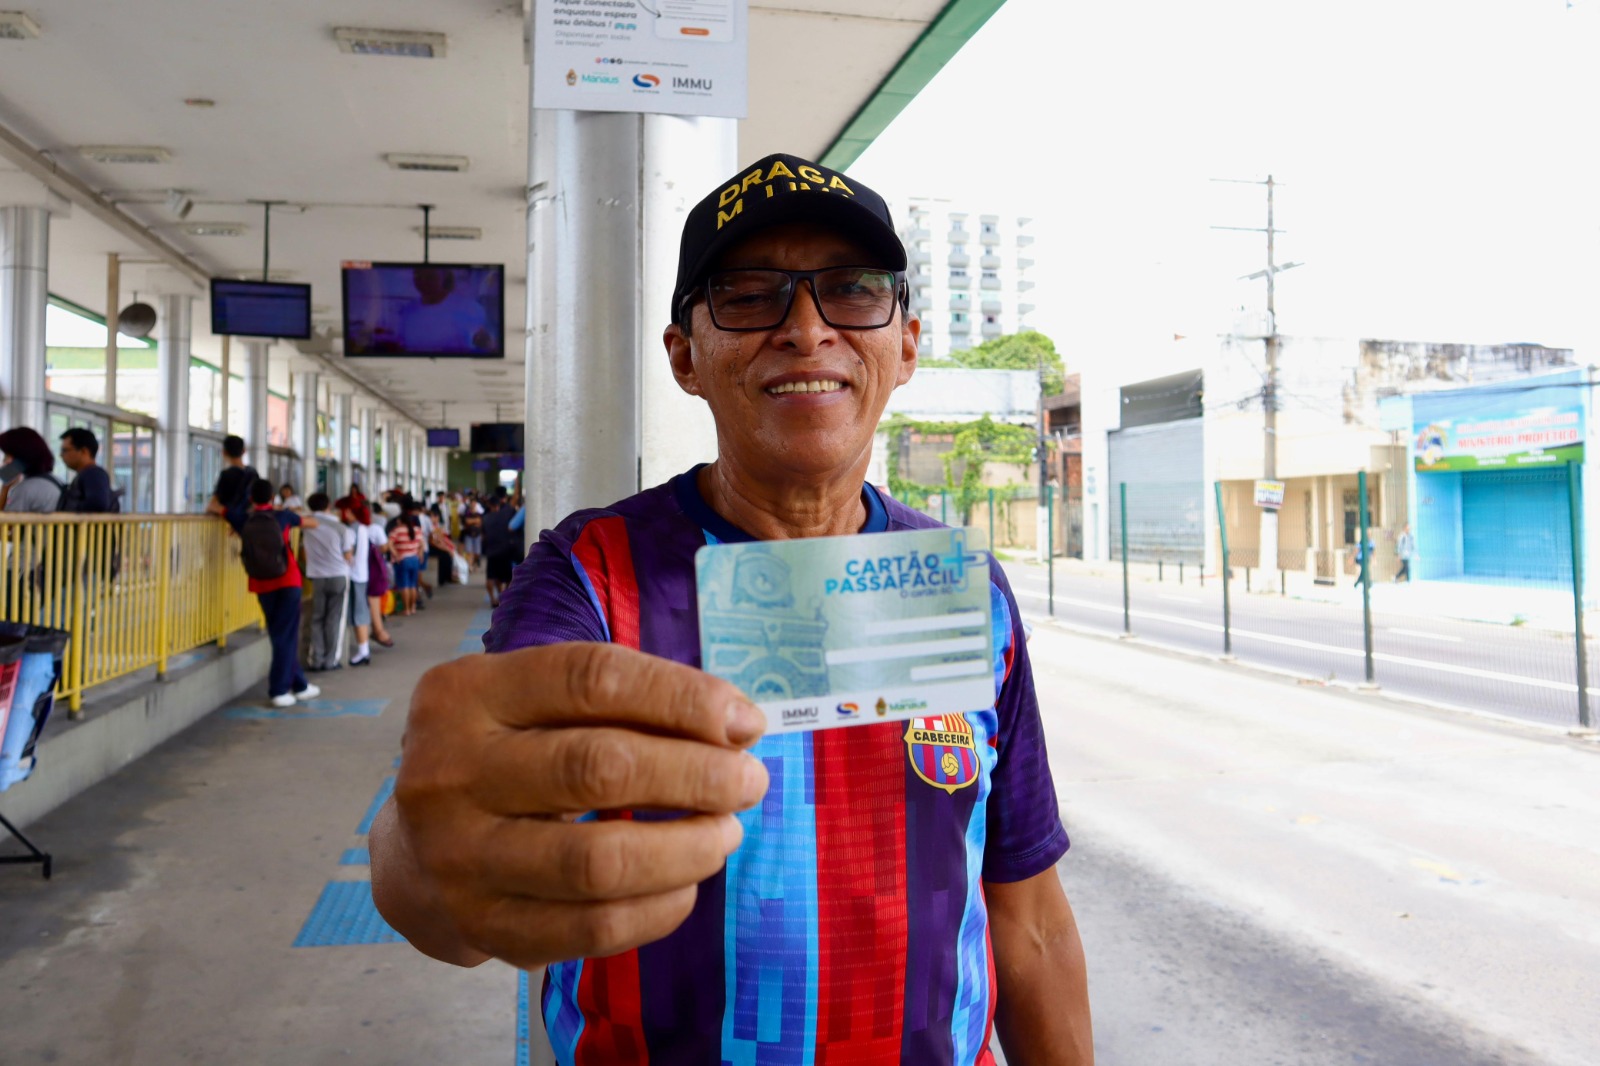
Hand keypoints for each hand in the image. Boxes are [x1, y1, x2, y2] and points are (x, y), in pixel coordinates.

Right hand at [377, 642, 768, 968]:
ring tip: (724, 832)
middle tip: (748, 782)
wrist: (415, 852)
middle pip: (598, 768)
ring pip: (599, 861)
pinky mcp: (483, 927)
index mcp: (467, 695)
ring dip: (686, 848)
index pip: (593, 679)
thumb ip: (628, 702)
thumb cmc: (506, 756)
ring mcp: (459, 857)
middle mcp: (450, 772)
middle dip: (696, 775)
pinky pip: (593, 928)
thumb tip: (738, 725)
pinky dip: (659, 907)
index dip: (681, 697)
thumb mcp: (539, 704)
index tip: (744, 721)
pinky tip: (687, 883)